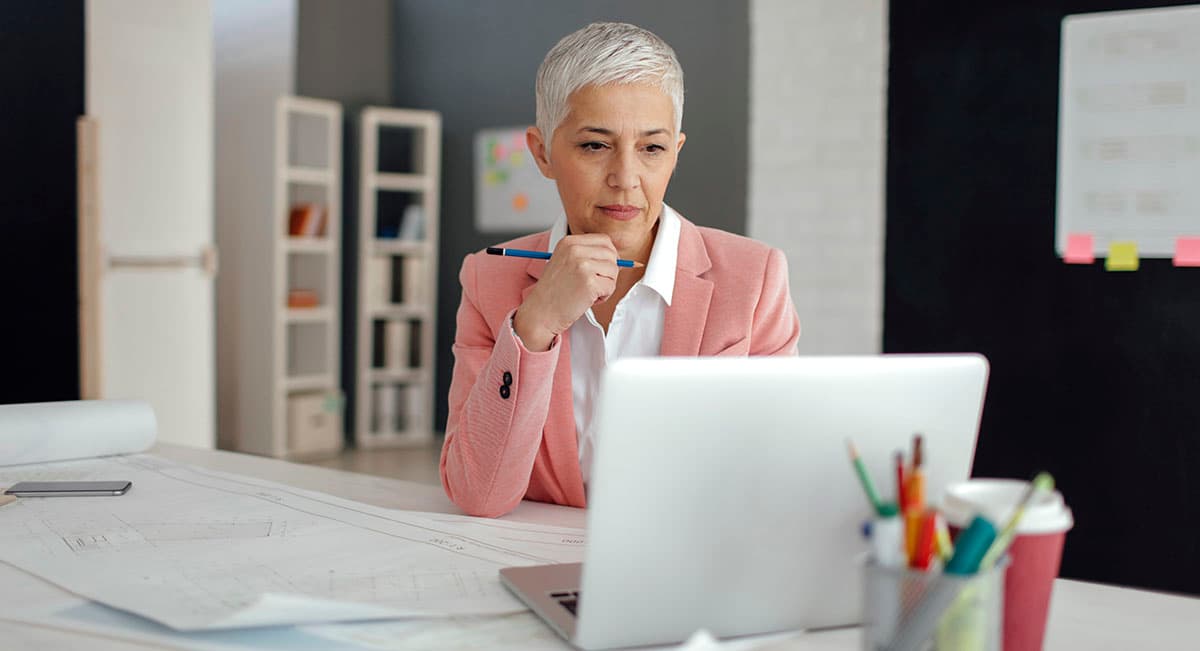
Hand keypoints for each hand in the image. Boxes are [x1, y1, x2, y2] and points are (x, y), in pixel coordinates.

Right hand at [513, 234, 618, 350]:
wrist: (541, 313)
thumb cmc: (554, 292)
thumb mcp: (565, 262)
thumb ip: (586, 254)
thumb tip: (616, 256)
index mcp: (568, 242)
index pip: (604, 240)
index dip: (608, 256)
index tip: (601, 269)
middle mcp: (575, 249)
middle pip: (611, 254)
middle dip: (608, 271)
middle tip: (594, 283)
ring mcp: (582, 265)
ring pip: (613, 270)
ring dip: (606, 285)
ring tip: (588, 292)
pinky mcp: (589, 282)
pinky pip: (611, 287)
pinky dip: (603, 297)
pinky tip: (587, 299)